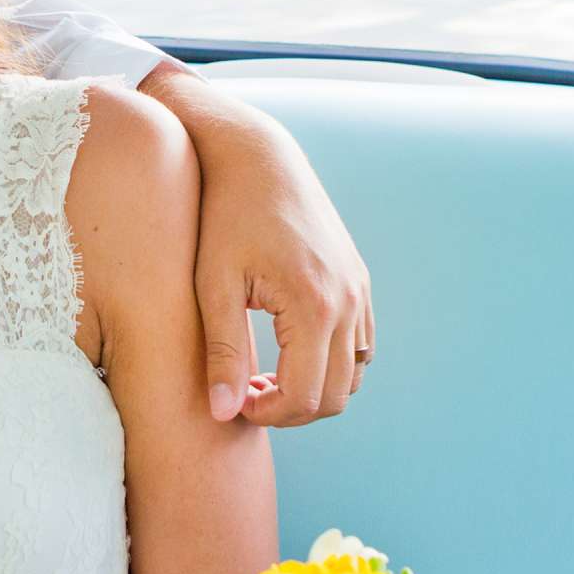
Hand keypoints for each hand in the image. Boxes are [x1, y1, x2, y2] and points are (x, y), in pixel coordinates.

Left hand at [140, 64, 374, 426]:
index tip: (233, 404)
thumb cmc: (224, 216)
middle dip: (291, 410)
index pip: (304, 397)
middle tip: (246, 396)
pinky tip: (287, 350)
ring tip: (264, 375)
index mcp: (313, 306)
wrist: (257, 157)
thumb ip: (221, 352)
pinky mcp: (358, 280)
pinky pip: (361, 344)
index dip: (268, 416)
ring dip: (314, 388)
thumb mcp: (213, 284)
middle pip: (335, 396)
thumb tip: (223, 415)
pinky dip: (331, 362)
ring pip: (353, 375)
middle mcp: (348, 301)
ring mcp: (359, 290)